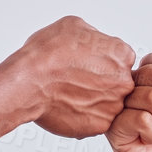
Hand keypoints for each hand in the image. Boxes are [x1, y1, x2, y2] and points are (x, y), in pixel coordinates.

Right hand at [17, 16, 134, 138]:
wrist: (28, 82)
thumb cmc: (46, 54)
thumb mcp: (75, 25)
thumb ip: (95, 35)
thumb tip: (96, 41)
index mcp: (121, 54)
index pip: (121, 59)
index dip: (103, 61)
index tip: (89, 64)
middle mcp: (123, 81)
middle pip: (118, 82)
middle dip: (101, 82)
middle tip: (78, 80)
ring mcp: (113, 105)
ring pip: (108, 103)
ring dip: (93, 100)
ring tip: (71, 94)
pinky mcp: (100, 125)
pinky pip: (96, 120)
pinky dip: (84, 116)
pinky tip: (69, 106)